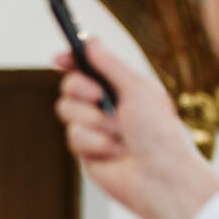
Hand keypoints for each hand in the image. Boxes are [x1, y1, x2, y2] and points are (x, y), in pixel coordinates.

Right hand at [53, 45, 218, 218]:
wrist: (159, 176)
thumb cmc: (159, 133)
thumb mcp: (137, 89)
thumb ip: (110, 65)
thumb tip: (90, 42)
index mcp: (121, 87)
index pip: (88, 67)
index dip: (71, 61)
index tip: (60, 59)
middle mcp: (105, 106)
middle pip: (69, 86)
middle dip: (80, 89)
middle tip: (98, 96)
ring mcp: (94, 129)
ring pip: (67, 111)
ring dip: (92, 121)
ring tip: (117, 134)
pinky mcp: (86, 151)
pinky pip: (73, 136)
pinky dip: (94, 143)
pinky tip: (113, 152)